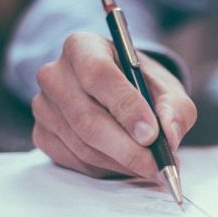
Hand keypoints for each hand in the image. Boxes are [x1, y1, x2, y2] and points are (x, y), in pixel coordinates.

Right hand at [31, 32, 196, 178]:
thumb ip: (175, 108)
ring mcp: (43, 106)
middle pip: (87, 119)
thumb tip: (169, 135)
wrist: (117, 92)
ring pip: (83, 145)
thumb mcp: (167, 88)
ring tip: (151, 167)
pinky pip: (75, 161)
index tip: (152, 134)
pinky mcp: (42, 134)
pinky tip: (127, 164)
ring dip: (122, 162)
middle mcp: (55, 74)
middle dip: (128, 148)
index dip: (126, 107)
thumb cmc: (141, 85)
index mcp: (83, 47)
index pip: (99, 75)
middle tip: (158, 165)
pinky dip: (106, 169)